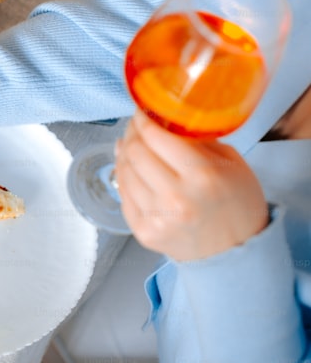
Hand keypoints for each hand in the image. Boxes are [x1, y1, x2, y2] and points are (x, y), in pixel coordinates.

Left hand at [114, 111, 268, 260]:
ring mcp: (157, 217)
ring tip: (132, 146)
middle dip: (132, 134)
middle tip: (136, 127)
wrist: (237, 251)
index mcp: (202, 175)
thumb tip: (162, 119)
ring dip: (125, 154)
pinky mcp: (143, 232)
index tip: (141, 110)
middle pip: (135, 152)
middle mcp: (176, 197)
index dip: (143, 119)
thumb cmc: (237, 203)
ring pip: (124, 172)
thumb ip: (197, 140)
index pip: (156, 136)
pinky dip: (125, 178)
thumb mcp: (231, 163)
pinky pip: (124, 195)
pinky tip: (132, 170)